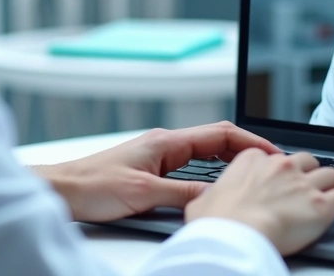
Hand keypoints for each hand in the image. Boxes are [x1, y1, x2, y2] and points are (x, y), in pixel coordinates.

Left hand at [31, 121, 278, 222]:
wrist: (61, 191)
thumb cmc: (91, 186)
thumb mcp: (144, 194)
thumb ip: (182, 195)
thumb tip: (215, 198)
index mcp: (166, 142)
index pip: (219, 133)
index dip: (250, 141)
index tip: (272, 152)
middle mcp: (163, 145)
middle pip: (215, 141)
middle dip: (245, 150)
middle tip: (269, 167)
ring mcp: (156, 157)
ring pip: (203, 156)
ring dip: (227, 163)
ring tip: (250, 178)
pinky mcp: (149, 172)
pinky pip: (188, 169)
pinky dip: (208, 176)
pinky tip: (213, 190)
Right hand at [185, 149, 333, 255]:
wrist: (232, 236)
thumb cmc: (215, 223)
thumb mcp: (202, 202)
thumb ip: (211, 195)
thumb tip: (206, 201)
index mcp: (252, 160)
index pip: (274, 157)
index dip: (282, 170)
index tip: (283, 180)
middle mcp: (281, 167)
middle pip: (307, 161)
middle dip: (311, 173)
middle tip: (312, 187)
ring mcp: (303, 184)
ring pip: (332, 176)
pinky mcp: (321, 206)